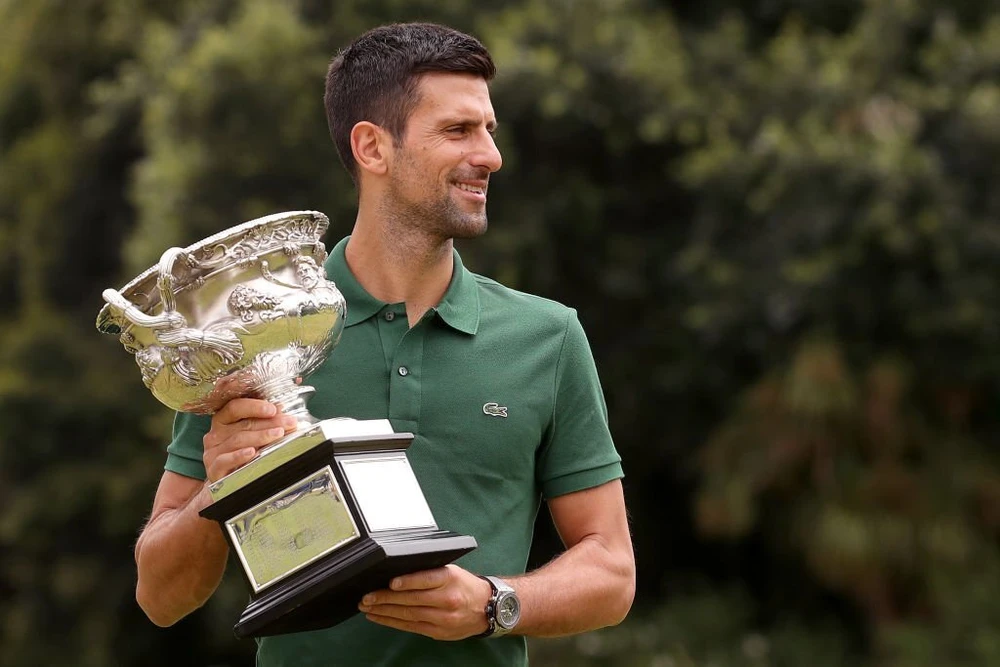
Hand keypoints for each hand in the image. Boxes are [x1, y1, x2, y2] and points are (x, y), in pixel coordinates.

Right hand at [202, 398, 296, 481]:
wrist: (229, 485)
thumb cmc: (241, 457)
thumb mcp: (252, 436)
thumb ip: (263, 422)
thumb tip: (279, 408)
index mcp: (223, 421)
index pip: (235, 407)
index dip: (254, 406)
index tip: (273, 409)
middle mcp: (215, 435)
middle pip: (243, 424)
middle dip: (269, 422)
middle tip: (288, 423)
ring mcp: (212, 452)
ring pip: (237, 440)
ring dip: (261, 436)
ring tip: (278, 434)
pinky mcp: (213, 469)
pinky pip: (224, 460)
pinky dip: (239, 455)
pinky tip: (252, 452)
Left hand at [358, 565, 492, 639]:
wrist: (487, 608)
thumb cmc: (465, 586)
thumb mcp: (452, 571)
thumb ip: (429, 572)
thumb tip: (399, 571)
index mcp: (450, 579)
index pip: (426, 580)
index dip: (407, 582)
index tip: (390, 583)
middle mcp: (447, 599)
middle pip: (412, 599)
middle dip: (386, 598)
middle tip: (367, 597)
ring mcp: (442, 618)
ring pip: (409, 615)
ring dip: (385, 612)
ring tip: (367, 607)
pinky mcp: (438, 632)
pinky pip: (411, 627)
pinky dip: (392, 622)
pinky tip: (379, 617)